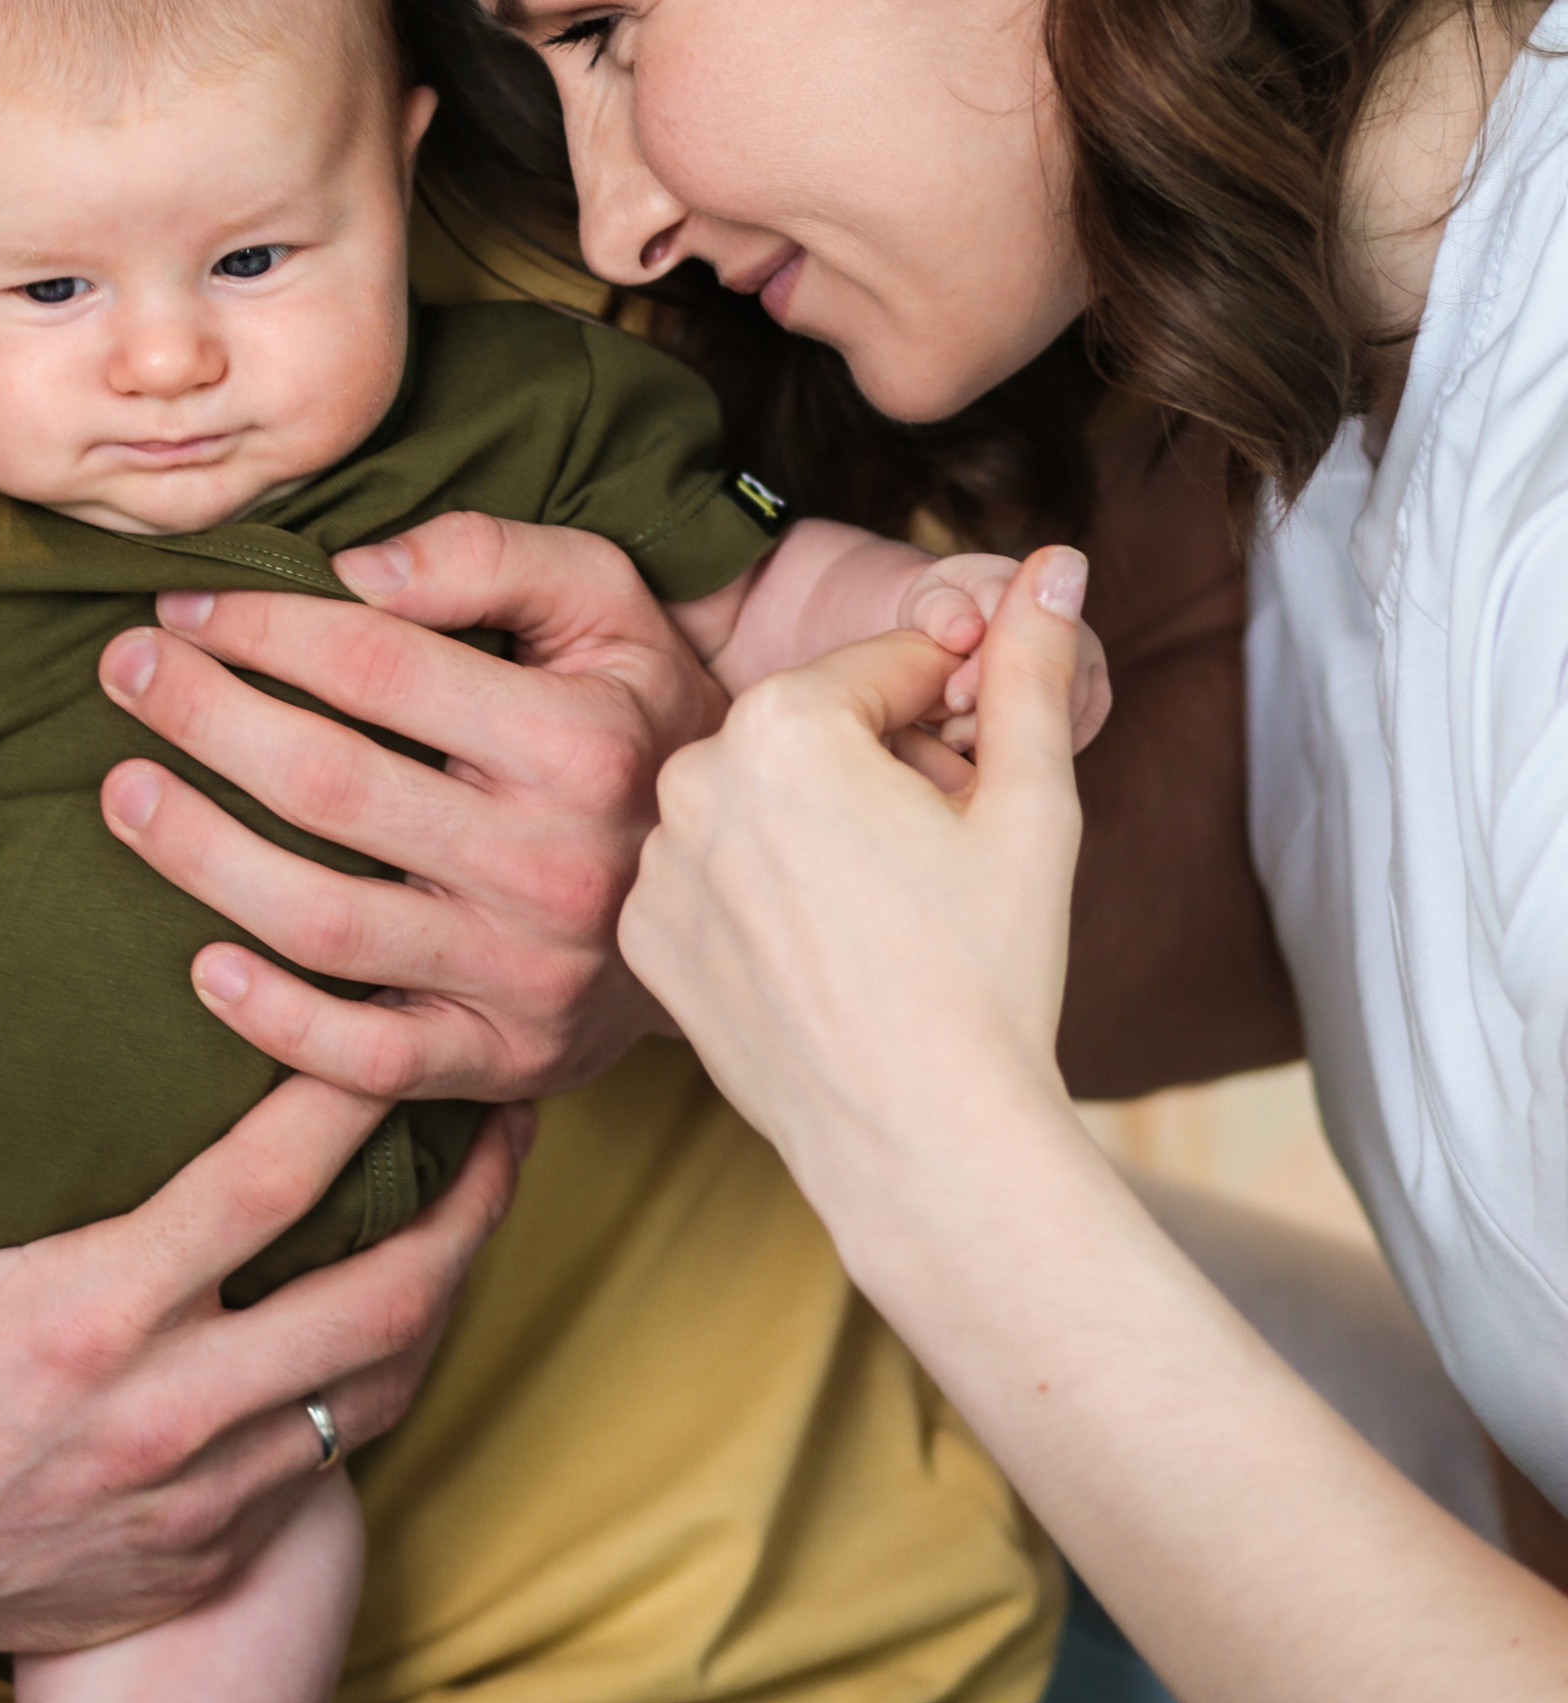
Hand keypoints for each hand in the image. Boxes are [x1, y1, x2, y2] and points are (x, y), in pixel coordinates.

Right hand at [0, 1075, 528, 1672]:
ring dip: (446, 1293)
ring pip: (379, 1392)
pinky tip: (399, 1319)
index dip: (353, 1094)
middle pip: (382, 1299)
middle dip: (470, 1202)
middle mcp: (161, 1418)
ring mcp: (190, 1504)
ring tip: (485, 1204)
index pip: (267, 1186)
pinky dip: (377, 1384)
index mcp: (83, 1318)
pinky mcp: (196, 1564)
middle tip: (511, 1109)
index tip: (403, 1015)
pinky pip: (328, 1468)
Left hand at [93, 512, 721, 1106]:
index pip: (376, 665)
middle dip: (201, 717)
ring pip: (323, 923)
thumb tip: (356, 568)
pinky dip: (274, 1023)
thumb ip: (490, 557)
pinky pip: (367, 1061)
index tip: (185, 608)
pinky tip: (203, 965)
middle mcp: (552, 862)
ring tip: (124, 793)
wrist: (737, 886)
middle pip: (326, 784)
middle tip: (123, 673)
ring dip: (197, 856)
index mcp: (579, 739)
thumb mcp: (609, 605)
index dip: (263, 627)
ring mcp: (526, 974)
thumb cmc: (640, 721)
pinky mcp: (504, 1059)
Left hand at [619, 549, 1092, 1242]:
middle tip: (946, 862)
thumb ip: (1032, 666)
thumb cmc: (987, 972)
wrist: (924, 1145)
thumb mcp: (1030, 802)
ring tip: (891, 916)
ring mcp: (657, 862)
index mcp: (782, 720)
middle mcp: (692, 775)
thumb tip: (1058, 557)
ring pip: (763, 804)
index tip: (982, 787)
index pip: (891, 667)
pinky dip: (768, 897)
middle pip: (819, 731)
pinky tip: (828, 956)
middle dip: (886, 772)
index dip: (957, 719)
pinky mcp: (644, 938)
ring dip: (823, 830)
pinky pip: (717, 877)